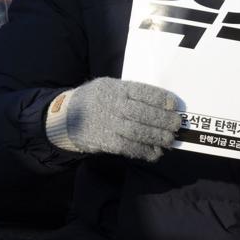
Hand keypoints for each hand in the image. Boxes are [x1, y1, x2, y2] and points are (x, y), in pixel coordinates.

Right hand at [45, 77, 182, 160]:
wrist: (63, 117)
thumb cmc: (92, 100)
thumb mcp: (107, 86)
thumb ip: (128, 93)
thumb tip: (158, 104)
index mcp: (114, 88)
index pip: (142, 91)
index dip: (160, 99)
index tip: (174, 105)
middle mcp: (111, 104)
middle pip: (142, 113)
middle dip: (162, 120)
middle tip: (176, 125)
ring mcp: (107, 123)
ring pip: (137, 131)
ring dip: (156, 137)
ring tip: (169, 140)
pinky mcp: (104, 141)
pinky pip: (127, 147)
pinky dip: (143, 151)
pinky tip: (155, 153)